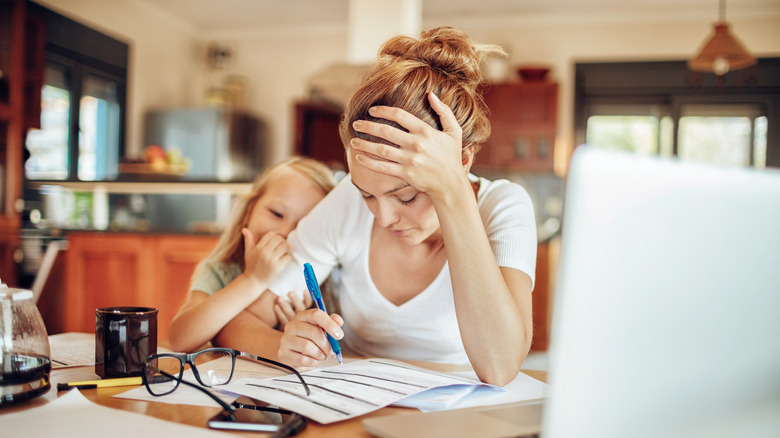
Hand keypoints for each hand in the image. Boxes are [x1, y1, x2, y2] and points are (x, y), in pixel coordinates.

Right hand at [242, 228, 291, 285]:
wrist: (253, 282)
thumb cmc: (251, 267)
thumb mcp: (248, 253)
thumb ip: (248, 240)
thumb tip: (244, 229)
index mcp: (258, 247)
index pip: (271, 234)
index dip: (276, 236)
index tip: (277, 241)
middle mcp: (265, 252)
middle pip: (279, 239)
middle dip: (282, 241)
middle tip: (282, 246)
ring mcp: (271, 259)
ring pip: (285, 246)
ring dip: (286, 249)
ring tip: (284, 252)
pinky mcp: (278, 267)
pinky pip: (288, 257)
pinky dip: (288, 257)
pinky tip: (285, 260)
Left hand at [274, 291, 311, 331]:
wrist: (296, 341)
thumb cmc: (301, 322)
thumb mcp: (305, 314)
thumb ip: (304, 304)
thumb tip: (306, 289)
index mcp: (310, 316)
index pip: (310, 306)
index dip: (307, 298)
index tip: (305, 290)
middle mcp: (303, 321)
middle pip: (300, 310)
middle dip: (295, 300)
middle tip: (290, 292)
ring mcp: (295, 326)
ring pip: (290, 315)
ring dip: (285, 306)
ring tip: (279, 298)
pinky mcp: (288, 330)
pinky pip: (283, 320)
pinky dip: (279, 313)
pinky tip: (276, 306)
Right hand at [278, 308, 343, 370]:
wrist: (291, 351)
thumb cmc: (309, 339)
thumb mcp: (321, 329)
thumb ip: (331, 323)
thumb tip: (338, 321)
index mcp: (302, 316)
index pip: (316, 314)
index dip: (330, 324)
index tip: (339, 335)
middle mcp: (292, 326)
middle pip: (314, 332)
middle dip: (327, 345)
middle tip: (331, 351)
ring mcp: (286, 340)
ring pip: (308, 347)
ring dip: (320, 354)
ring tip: (322, 356)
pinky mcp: (284, 354)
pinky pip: (303, 360)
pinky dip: (313, 362)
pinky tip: (314, 360)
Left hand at [349, 92, 468, 199]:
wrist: (451, 184)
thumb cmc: (451, 157)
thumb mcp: (454, 132)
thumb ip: (444, 111)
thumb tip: (430, 94)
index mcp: (426, 131)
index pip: (399, 115)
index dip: (383, 111)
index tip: (372, 110)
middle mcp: (416, 144)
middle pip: (386, 131)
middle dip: (367, 126)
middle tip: (356, 123)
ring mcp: (410, 160)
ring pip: (381, 149)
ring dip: (364, 144)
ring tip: (353, 140)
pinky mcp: (405, 174)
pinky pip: (382, 167)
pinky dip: (368, 162)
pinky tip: (359, 157)